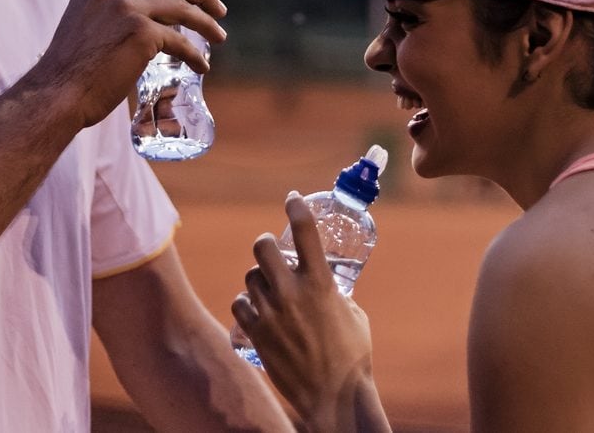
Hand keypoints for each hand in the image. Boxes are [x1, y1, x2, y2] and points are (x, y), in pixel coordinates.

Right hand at [22, 0, 227, 128]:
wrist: (57, 94)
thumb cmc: (70, 69)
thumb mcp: (84, 23)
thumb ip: (109, 8)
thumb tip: (150, 11)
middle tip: (219, 9)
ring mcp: (127, 9)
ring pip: (182, 8)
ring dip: (206, 23)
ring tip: (219, 36)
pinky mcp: (141, 33)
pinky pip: (180, 40)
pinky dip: (195, 54)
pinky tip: (201, 65)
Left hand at [232, 193, 376, 423]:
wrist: (332, 395)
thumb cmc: (352, 356)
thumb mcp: (354, 314)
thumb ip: (337, 294)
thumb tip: (329, 283)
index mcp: (322, 283)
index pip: (305, 231)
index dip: (296, 208)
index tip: (293, 199)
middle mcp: (292, 293)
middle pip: (262, 246)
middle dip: (266, 245)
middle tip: (272, 252)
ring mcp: (271, 313)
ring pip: (250, 276)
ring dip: (258, 278)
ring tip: (270, 291)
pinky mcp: (255, 333)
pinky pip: (239, 304)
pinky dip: (247, 304)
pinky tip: (256, 310)